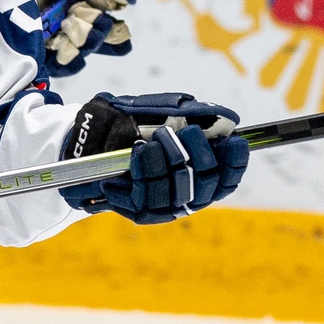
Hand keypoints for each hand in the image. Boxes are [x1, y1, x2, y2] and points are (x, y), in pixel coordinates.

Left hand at [58, 92, 250, 225]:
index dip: (235, 161)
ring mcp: (165, 206)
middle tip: (187, 131)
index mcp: (200, 172)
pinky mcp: (141, 212)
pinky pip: (148, 199)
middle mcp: (188, 193)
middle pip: (208, 183)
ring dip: (171, 161)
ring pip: (179, 191)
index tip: (234, 139)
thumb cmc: (128, 124)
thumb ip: (188, 112)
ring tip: (155, 140)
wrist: (87, 143)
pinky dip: (145, 173)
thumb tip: (223, 116)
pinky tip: (137, 154)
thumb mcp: (157, 110)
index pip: (228, 176)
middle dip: (200, 154)